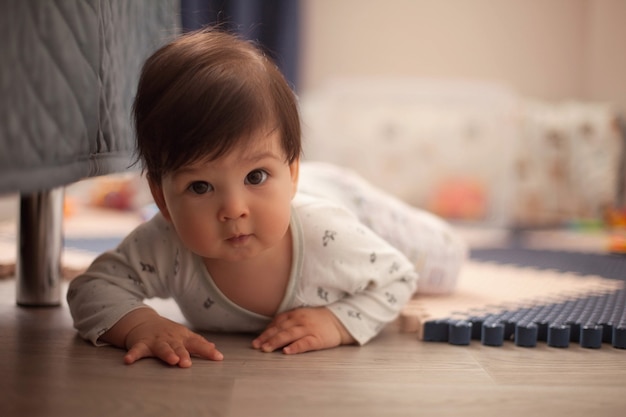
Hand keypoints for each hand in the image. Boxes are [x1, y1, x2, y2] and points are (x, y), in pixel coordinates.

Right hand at [101, 308, 222, 367]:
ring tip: (172, 360)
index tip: (218, 357)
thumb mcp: (183, 335)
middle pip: (179, 347)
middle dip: (184, 354)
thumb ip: (198, 343)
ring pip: (162, 348)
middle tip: (188, 363)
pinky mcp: (141, 344)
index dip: (208, 350)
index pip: (198, 343)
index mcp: (182, 338)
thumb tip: (214, 347)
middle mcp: (170, 338)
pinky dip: (133, 355)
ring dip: (167, 353)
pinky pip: (137, 350)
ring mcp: (156, 341)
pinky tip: (128, 360)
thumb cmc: (167, 332)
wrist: (143, 321)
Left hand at [252, 307, 355, 353]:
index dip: (266, 331)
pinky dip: (295, 347)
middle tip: (256, 346)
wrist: (340, 321)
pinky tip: (287, 352)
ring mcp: (309, 329)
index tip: (256, 340)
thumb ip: (288, 321)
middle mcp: (300, 320)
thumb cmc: (318, 320)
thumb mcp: (302, 316)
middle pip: (280, 329)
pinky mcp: (317, 339)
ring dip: (276, 342)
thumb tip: (270, 331)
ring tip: (266, 349)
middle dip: (267, 338)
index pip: (277, 322)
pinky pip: (304, 343)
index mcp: (295, 314)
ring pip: (289, 335)